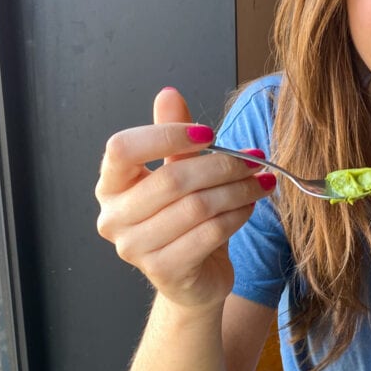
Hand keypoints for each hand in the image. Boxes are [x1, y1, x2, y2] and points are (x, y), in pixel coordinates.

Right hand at [95, 87, 274, 307]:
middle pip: (171, 179)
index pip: (123, 148)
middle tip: (254, 158)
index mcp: (109, 186)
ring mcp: (135, 249)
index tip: (209, 133)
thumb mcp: (180, 172)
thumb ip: (173, 136)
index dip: (167, 135)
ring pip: (196, 207)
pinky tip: (250, 206)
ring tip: (261, 180)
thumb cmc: (185, 221)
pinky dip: (237, 215)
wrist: (195, 277)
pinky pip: (210, 233)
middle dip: (221, 165)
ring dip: (237, 189)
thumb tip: (169, 93)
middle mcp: (113, 218)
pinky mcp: (164, 271)